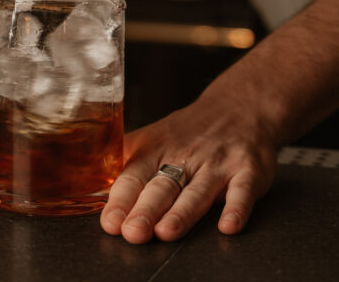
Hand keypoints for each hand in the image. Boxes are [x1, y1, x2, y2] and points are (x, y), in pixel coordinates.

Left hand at [100, 96, 276, 243]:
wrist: (239, 105)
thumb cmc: (190, 130)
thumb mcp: (154, 138)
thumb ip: (126, 161)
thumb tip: (91, 186)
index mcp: (157, 149)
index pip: (134, 175)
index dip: (120, 199)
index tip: (110, 221)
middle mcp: (185, 156)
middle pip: (162, 186)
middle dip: (146, 209)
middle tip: (132, 232)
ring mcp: (217, 163)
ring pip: (197, 190)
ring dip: (182, 212)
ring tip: (166, 232)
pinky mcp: (247, 170)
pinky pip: (242, 190)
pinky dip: (236, 208)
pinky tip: (228, 225)